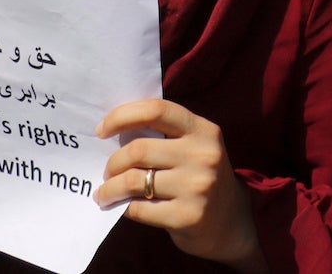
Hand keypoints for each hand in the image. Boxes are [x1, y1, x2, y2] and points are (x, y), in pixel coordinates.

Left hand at [97, 100, 263, 272]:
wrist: (230, 222)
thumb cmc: (198, 178)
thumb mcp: (193, 148)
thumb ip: (163, 136)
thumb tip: (111, 131)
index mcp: (204, 130)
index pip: (157, 110)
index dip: (122, 116)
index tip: (101, 130)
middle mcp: (203, 155)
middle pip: (138, 150)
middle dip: (112, 163)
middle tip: (106, 172)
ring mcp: (197, 186)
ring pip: (133, 181)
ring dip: (110, 188)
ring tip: (105, 193)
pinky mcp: (187, 216)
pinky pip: (138, 209)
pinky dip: (122, 208)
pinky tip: (122, 207)